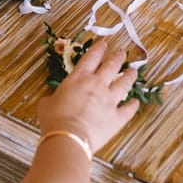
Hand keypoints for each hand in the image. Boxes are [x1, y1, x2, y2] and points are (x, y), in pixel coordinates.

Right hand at [37, 39, 138, 153]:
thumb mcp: (46, 104)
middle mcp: (97, 85)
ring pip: (124, 83)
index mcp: (79, 78)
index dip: (99, 48)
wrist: (68, 138)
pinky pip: (127, 110)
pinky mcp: (116, 118)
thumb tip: (50, 102)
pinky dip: (132, 106)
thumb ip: (52, 98)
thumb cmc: (54, 120)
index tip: (104, 44)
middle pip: (111, 66)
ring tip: (133, 71)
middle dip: (118, 57)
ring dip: (129, 76)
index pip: (92, 57)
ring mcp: (109, 100)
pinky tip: (136, 102)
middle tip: (122, 53)